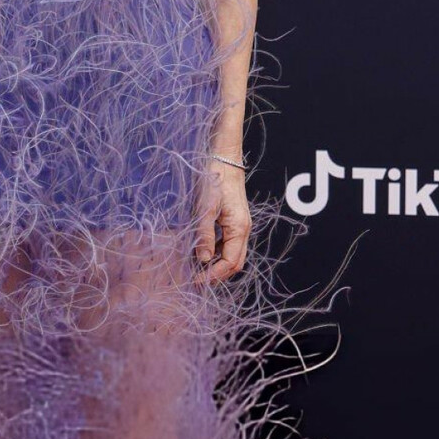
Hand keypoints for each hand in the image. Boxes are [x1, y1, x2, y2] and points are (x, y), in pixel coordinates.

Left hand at [193, 157, 250, 284]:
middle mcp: (243, 230)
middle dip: (217, 275)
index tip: (195, 280)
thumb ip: (204, 234)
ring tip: (196, 269)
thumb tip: (202, 260)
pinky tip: (201, 252)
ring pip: (232, 255)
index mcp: (239, 229)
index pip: (230, 263)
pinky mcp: (233, 221)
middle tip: (196, 280)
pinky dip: (216, 253)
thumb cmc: (214, 179)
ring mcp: (240, 226)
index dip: (213, 275)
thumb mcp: (205, 207)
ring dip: (216, 265)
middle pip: (235, 263)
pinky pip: (227, 245)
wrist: (223, 158)